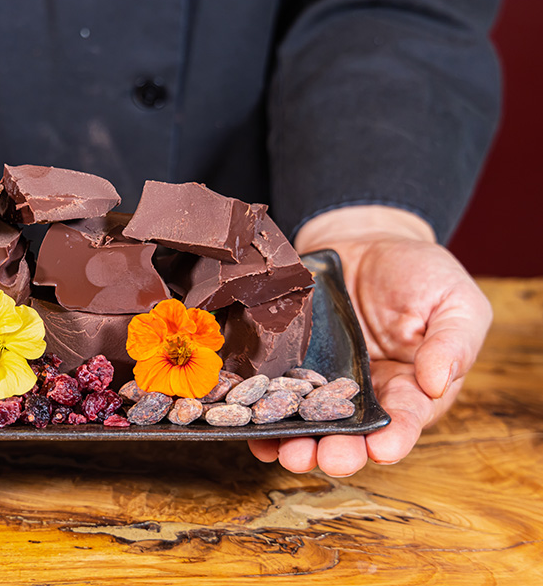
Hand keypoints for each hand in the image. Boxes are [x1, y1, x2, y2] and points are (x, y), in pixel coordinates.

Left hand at [247, 206, 491, 475]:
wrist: (365, 242)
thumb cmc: (420, 275)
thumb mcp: (454, 303)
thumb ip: (453, 344)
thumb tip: (439, 383)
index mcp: (409, 390)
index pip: (403, 422)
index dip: (393, 439)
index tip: (382, 450)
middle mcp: (361, 397)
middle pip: (350, 434)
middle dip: (337, 451)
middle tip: (325, 458)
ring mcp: (320, 383)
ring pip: (307, 423)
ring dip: (295, 442)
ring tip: (285, 452)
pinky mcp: (287, 366)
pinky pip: (270, 394)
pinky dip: (257, 414)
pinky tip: (247, 425)